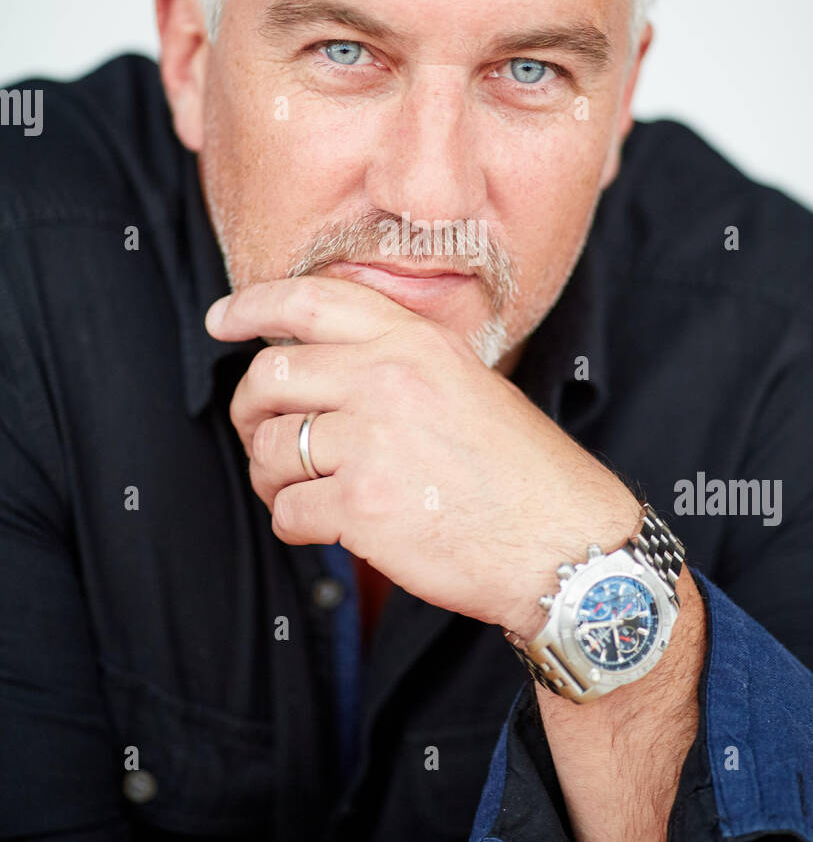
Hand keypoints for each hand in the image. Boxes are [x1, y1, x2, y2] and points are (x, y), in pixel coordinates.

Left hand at [205, 276, 641, 637]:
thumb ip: (396, 363)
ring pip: (273, 447)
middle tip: (261, 433)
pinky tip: (324, 528)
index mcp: (415, 340)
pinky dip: (295, 524)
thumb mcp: (466, 383)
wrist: (562, 542)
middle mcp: (387, 378)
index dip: (251, 306)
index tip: (221, 321)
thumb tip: (317, 368)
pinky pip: (288, 510)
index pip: (311, 298)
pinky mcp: (361, 506)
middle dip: (251, 410)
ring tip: (302, 491)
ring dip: (272, 475)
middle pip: (271, 376)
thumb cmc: (521, 472)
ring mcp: (371, 441)